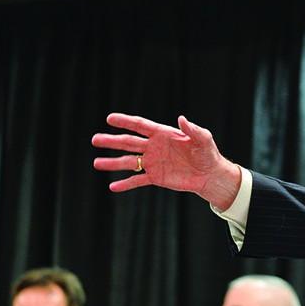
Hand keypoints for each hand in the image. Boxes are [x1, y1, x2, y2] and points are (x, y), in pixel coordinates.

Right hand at [92, 113, 241, 208]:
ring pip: (129, 162)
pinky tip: (112, 186)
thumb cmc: (208, 153)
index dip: (125, 121)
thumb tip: (182, 118)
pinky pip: (138, 180)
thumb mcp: (203, 139)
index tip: (109, 118)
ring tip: (96, 163)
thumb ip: (193, 129)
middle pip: (129, 142)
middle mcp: (154, 147)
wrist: (210, 174)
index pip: (141, 125)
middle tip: (94, 139)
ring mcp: (153, 162)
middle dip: (112, 141)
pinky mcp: (156, 177)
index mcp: (163, 134)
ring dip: (113, 163)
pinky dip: (126, 184)